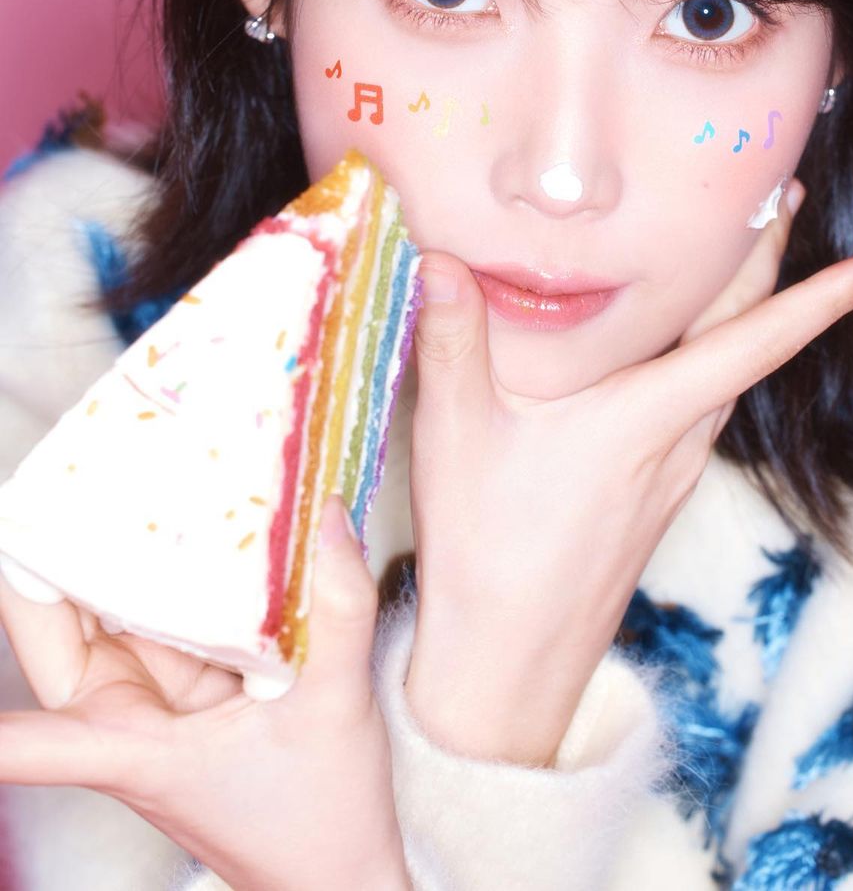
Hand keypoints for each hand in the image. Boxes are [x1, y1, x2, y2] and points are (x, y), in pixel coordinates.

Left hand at [0, 495, 409, 890]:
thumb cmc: (317, 822)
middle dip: (48, 565)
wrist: (341, 875)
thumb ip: (338, 614)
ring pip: (113, 616)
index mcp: (128, 746)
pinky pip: (171, 619)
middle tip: (57, 483)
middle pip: (58, 634)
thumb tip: (330, 521)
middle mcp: (127, 719)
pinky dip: (177, 575)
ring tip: (116, 480)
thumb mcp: (332, 709)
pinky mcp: (195, 690)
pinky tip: (196, 525)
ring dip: (114, 560)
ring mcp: (161, 701)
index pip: (19, 742)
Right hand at [403, 180, 852, 765]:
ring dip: (748, 308)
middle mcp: (676, 439)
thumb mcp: (456, 436)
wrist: (509, 663)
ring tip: (745, 249)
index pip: (750, 341)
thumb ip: (452, 340)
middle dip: (775, 265)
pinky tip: (682, 344)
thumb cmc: (487, 550)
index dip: (819, 299)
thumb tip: (439, 257)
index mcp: (644, 416)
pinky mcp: (657, 491)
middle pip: (748, 340)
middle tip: (789, 194)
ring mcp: (672, 470)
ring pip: (729, 372)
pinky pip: (702, 403)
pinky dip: (714, 353)